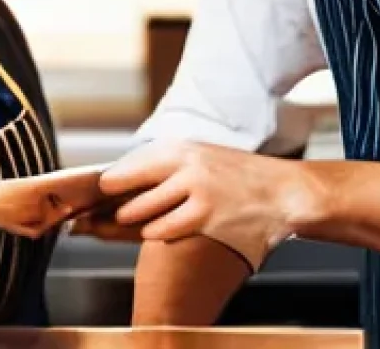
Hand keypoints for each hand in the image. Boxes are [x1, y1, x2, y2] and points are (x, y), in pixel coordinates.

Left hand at [98, 140, 308, 271]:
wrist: (284, 192)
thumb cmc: (240, 177)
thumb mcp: (203, 158)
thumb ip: (168, 167)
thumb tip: (125, 179)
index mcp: (182, 147)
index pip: (130, 162)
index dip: (110, 180)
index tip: (96, 190)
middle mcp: (184, 163)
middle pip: (128, 184)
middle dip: (113, 201)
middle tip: (104, 211)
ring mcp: (194, 189)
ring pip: (142, 210)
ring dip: (133, 220)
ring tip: (132, 220)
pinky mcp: (205, 215)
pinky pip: (163, 229)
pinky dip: (157, 233)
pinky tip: (160, 231)